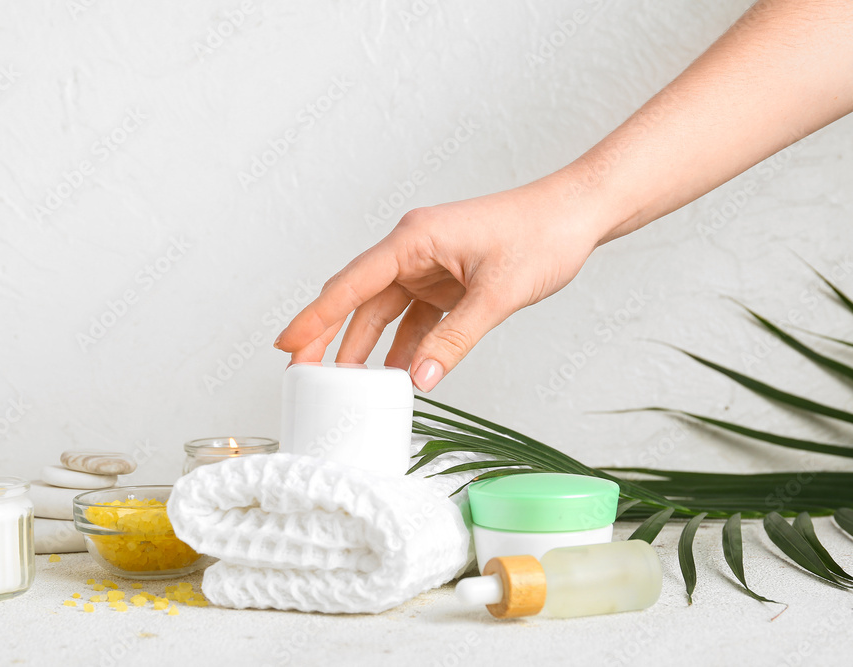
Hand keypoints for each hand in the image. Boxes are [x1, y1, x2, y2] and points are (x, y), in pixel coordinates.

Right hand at [274, 174, 605, 391]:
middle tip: (302, 374)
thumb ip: (456, 338)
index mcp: (413, 239)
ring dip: (367, 347)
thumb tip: (419, 379)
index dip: (315, 317)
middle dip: (329, 336)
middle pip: (357, 298)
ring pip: (384, 312)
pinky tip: (397, 374)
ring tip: (345, 386)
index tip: (285, 344)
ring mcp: (429, 266)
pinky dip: (405, 345)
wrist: (576, 215)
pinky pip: (415, 318)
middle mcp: (413, 250)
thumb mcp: (498, 293)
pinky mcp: (446, 281)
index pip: (351, 283)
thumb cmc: (541, 235)